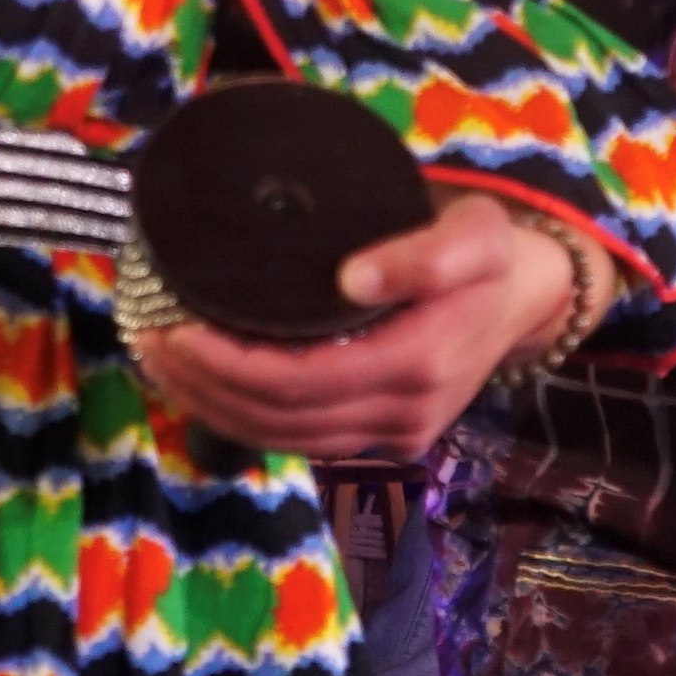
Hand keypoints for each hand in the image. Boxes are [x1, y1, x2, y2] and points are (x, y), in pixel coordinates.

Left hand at [132, 196, 578, 460]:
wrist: (527, 298)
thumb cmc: (492, 255)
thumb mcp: (473, 235)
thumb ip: (421, 254)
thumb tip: (349, 279)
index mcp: (414, 364)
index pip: (294, 380)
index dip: (224, 364)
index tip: (173, 329)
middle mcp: (401, 414)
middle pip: (276, 418)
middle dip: (203, 387)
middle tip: (147, 341)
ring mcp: (392, 436)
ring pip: (282, 439)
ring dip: (213, 409)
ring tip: (162, 365)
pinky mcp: (384, 440)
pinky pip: (301, 441)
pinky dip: (245, 420)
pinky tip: (208, 389)